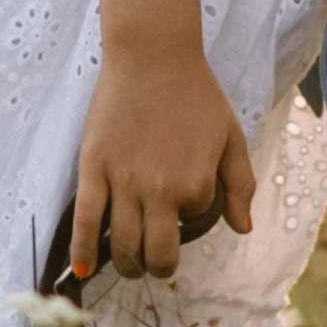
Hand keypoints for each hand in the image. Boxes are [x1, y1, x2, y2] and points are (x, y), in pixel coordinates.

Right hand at [72, 50, 255, 278]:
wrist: (153, 56)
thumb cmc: (197, 94)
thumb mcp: (232, 138)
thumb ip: (240, 186)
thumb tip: (243, 229)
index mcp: (195, 185)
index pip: (194, 222)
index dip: (191, 214)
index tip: (184, 200)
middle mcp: (159, 191)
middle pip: (156, 253)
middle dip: (158, 267)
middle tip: (156, 265)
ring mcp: (123, 182)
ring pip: (122, 245)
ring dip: (128, 266)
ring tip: (132, 266)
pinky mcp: (93, 169)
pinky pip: (86, 220)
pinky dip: (83, 250)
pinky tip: (83, 269)